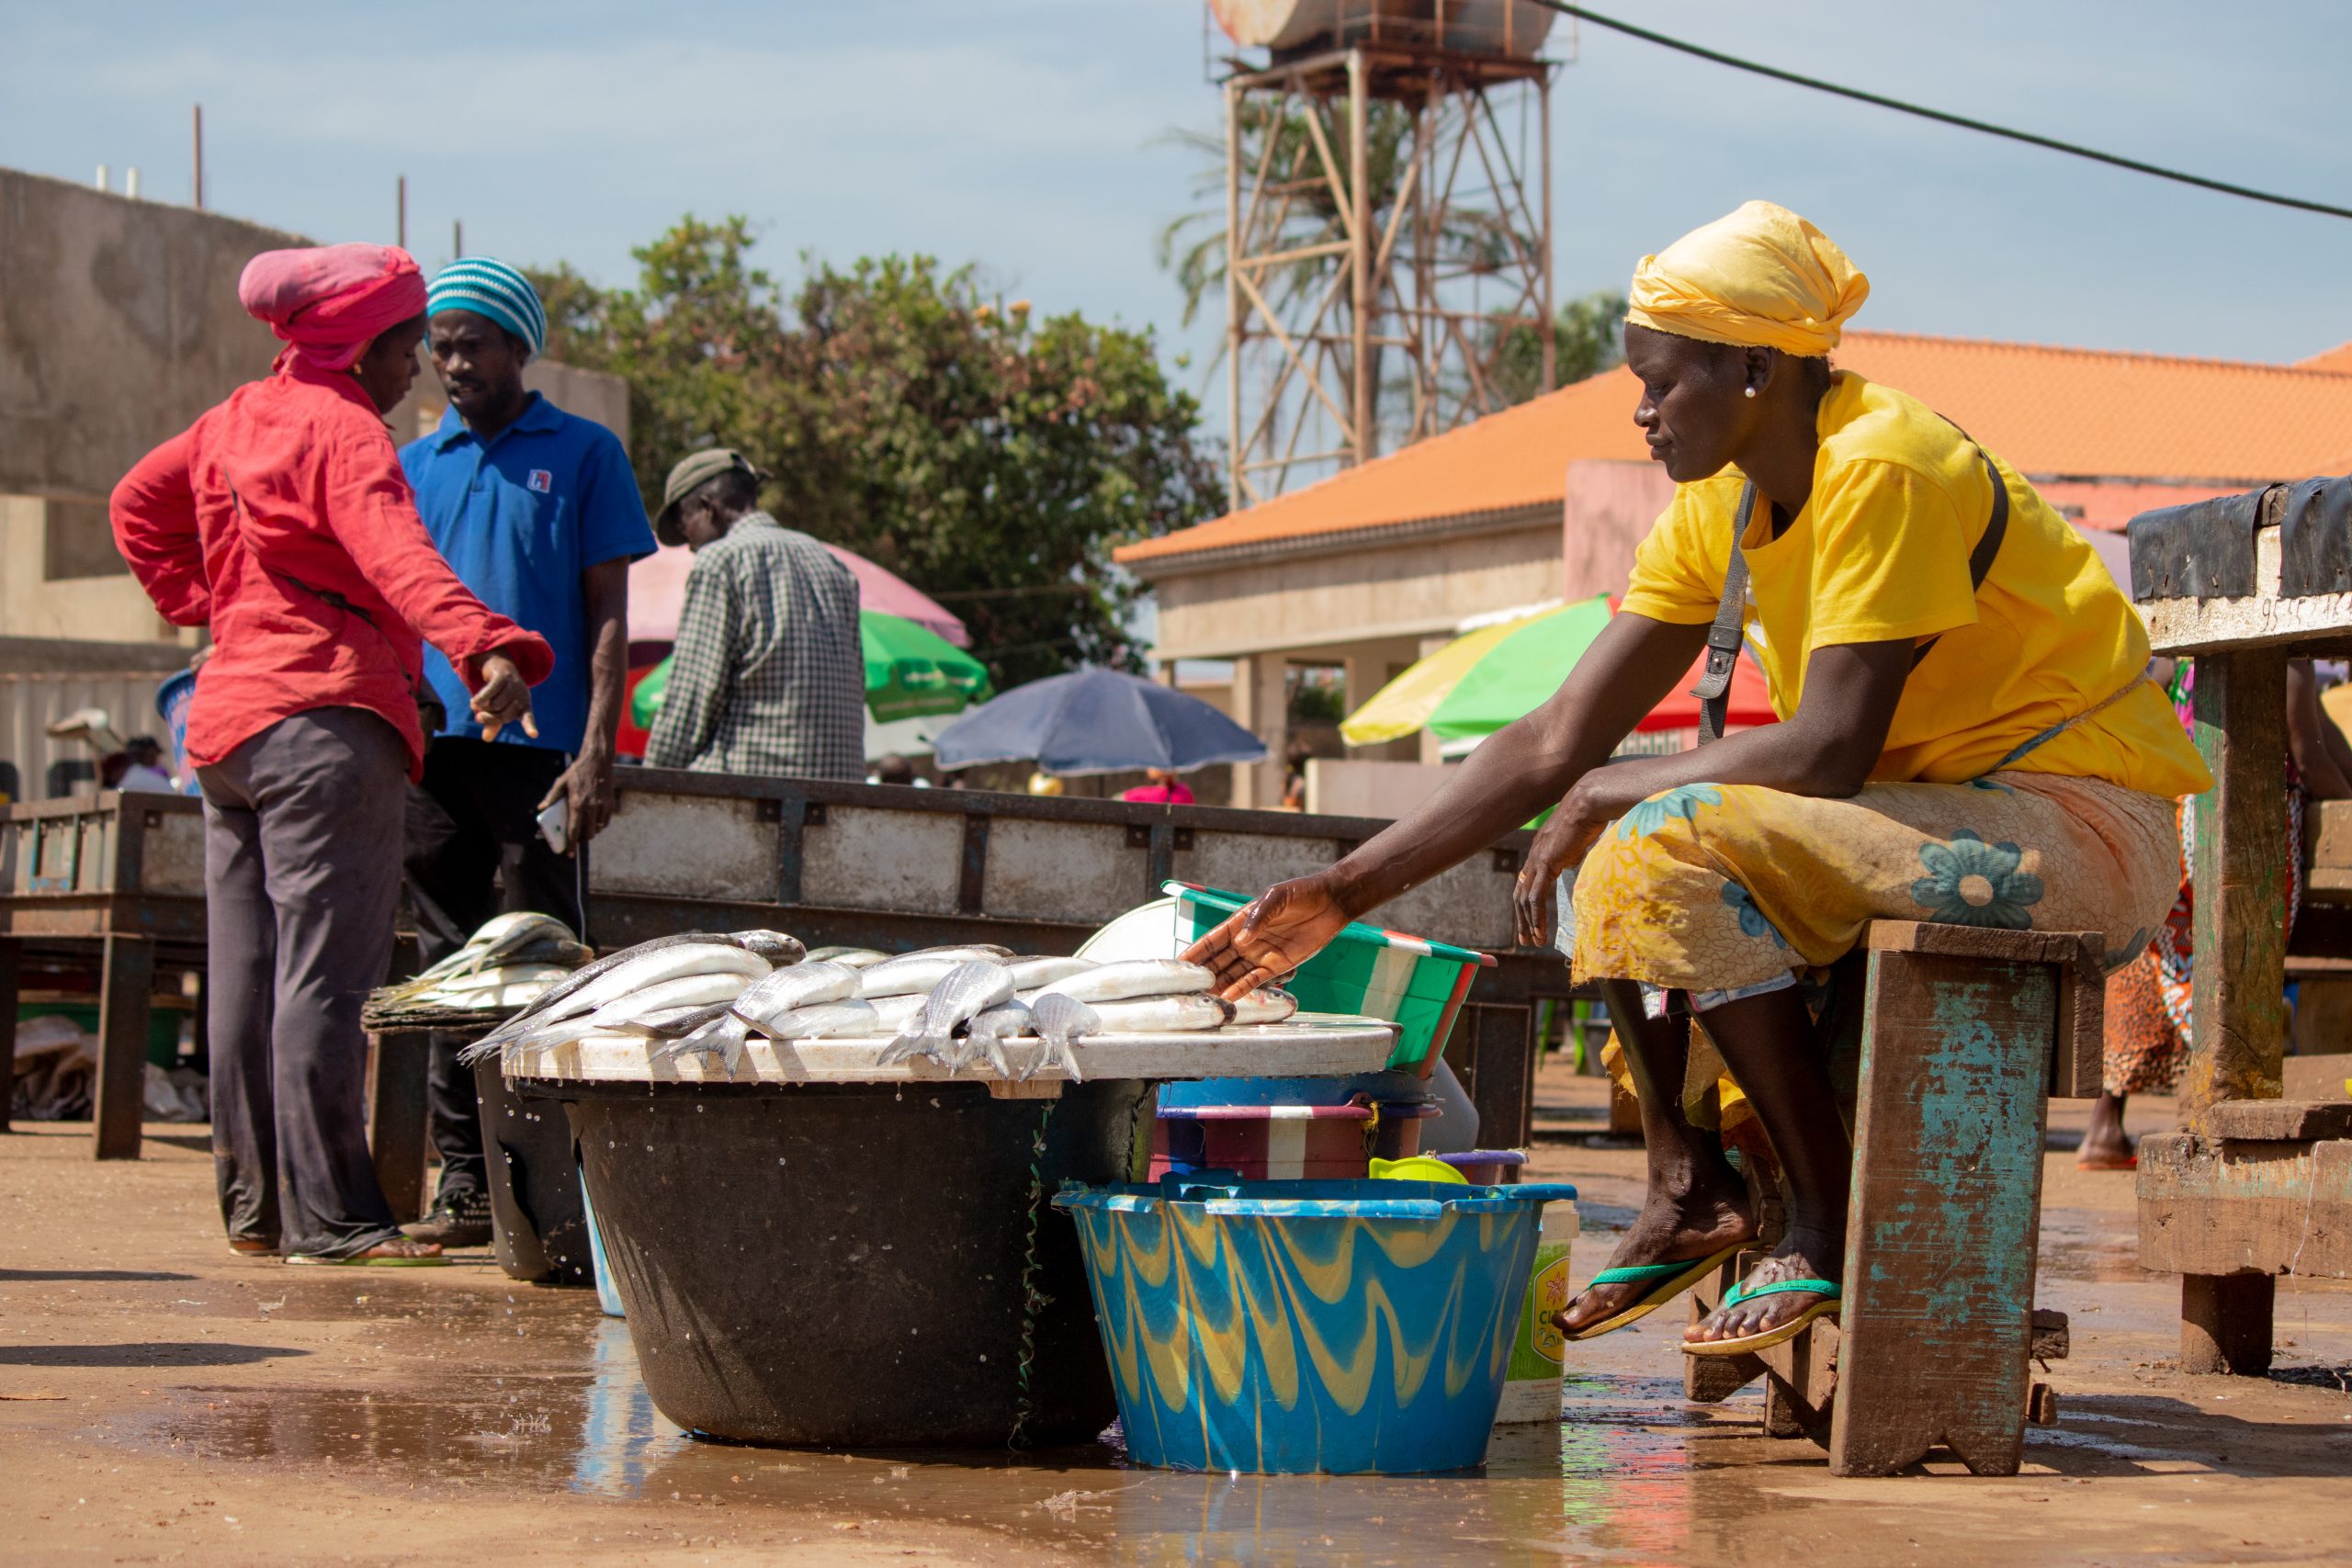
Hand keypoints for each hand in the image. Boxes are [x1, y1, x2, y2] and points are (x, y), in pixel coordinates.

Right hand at [472, 652, 536, 743]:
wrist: (498, 664)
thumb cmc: (499, 691)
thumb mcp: (497, 708)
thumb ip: (493, 724)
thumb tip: (486, 739)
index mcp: (524, 706)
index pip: (528, 719)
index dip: (530, 727)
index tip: (533, 735)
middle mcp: (521, 696)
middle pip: (504, 715)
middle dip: (489, 719)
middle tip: (478, 718)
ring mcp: (513, 685)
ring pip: (495, 705)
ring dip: (482, 707)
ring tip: (477, 705)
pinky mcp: (502, 676)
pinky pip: (488, 694)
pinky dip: (479, 700)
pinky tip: (474, 702)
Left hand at [540, 745, 614, 850]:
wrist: (598, 760)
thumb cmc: (577, 771)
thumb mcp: (561, 782)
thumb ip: (551, 797)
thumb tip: (541, 808)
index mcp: (577, 804)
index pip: (574, 830)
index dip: (571, 844)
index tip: (569, 854)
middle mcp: (591, 807)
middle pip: (588, 833)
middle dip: (581, 839)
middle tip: (576, 839)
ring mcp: (602, 805)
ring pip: (598, 828)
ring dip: (591, 832)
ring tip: (584, 830)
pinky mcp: (610, 803)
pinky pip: (605, 821)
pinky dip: (600, 825)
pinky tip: (594, 822)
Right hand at [1183, 873, 1354, 999]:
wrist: (1331, 903)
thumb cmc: (1302, 893)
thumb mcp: (1277, 897)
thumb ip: (1258, 917)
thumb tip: (1240, 940)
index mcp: (1240, 922)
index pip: (1211, 940)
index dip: (1194, 952)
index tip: (1176, 963)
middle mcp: (1246, 941)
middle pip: (1218, 961)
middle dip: (1201, 974)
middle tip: (1183, 989)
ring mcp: (1261, 955)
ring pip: (1233, 974)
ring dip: (1218, 986)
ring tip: (1202, 999)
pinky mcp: (1278, 966)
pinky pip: (1255, 980)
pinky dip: (1241, 989)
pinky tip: (1227, 998)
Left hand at [1513, 790, 1610, 947]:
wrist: (1588, 802)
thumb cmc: (1589, 817)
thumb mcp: (1577, 841)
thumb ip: (1570, 854)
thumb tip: (1571, 862)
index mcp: (1540, 851)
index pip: (1527, 882)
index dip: (1526, 903)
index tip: (1529, 920)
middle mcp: (1534, 856)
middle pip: (1521, 894)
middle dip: (1521, 919)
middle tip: (1525, 939)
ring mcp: (1537, 860)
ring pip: (1525, 900)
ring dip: (1528, 924)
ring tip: (1533, 942)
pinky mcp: (1545, 864)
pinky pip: (1537, 897)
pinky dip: (1536, 917)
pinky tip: (1539, 932)